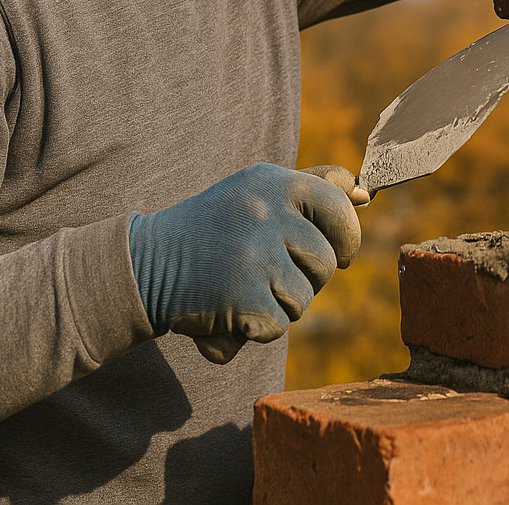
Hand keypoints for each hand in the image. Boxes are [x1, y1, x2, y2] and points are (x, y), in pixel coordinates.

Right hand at [128, 162, 364, 363]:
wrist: (143, 264)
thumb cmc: (214, 228)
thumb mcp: (257, 192)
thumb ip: (313, 187)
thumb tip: (365, 194)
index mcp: (272, 181)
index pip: (338, 205)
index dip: (347, 235)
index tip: (340, 254)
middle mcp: (265, 213)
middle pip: (327, 262)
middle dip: (308, 277)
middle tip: (270, 273)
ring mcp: (254, 254)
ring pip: (304, 298)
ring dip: (280, 304)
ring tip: (242, 287)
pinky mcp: (242, 296)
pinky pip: (278, 324)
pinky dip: (257, 327)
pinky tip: (229, 309)